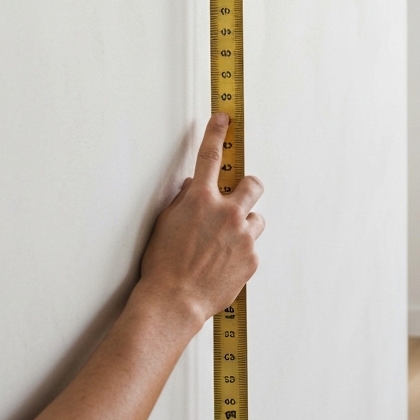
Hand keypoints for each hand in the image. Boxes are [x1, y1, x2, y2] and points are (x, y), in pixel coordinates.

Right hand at [137, 112, 263, 331]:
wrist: (174, 302)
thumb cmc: (163, 265)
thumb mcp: (165, 224)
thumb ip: (183, 201)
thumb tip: (193, 188)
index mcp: (200, 200)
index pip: (209, 155)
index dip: (216, 132)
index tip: (224, 117)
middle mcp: (226, 212)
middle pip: (253, 184)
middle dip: (247, 188)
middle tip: (236, 201)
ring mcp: (242, 235)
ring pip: (255, 217)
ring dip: (244, 224)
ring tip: (223, 245)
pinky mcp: (252, 258)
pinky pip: (252, 246)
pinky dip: (241, 251)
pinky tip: (223, 265)